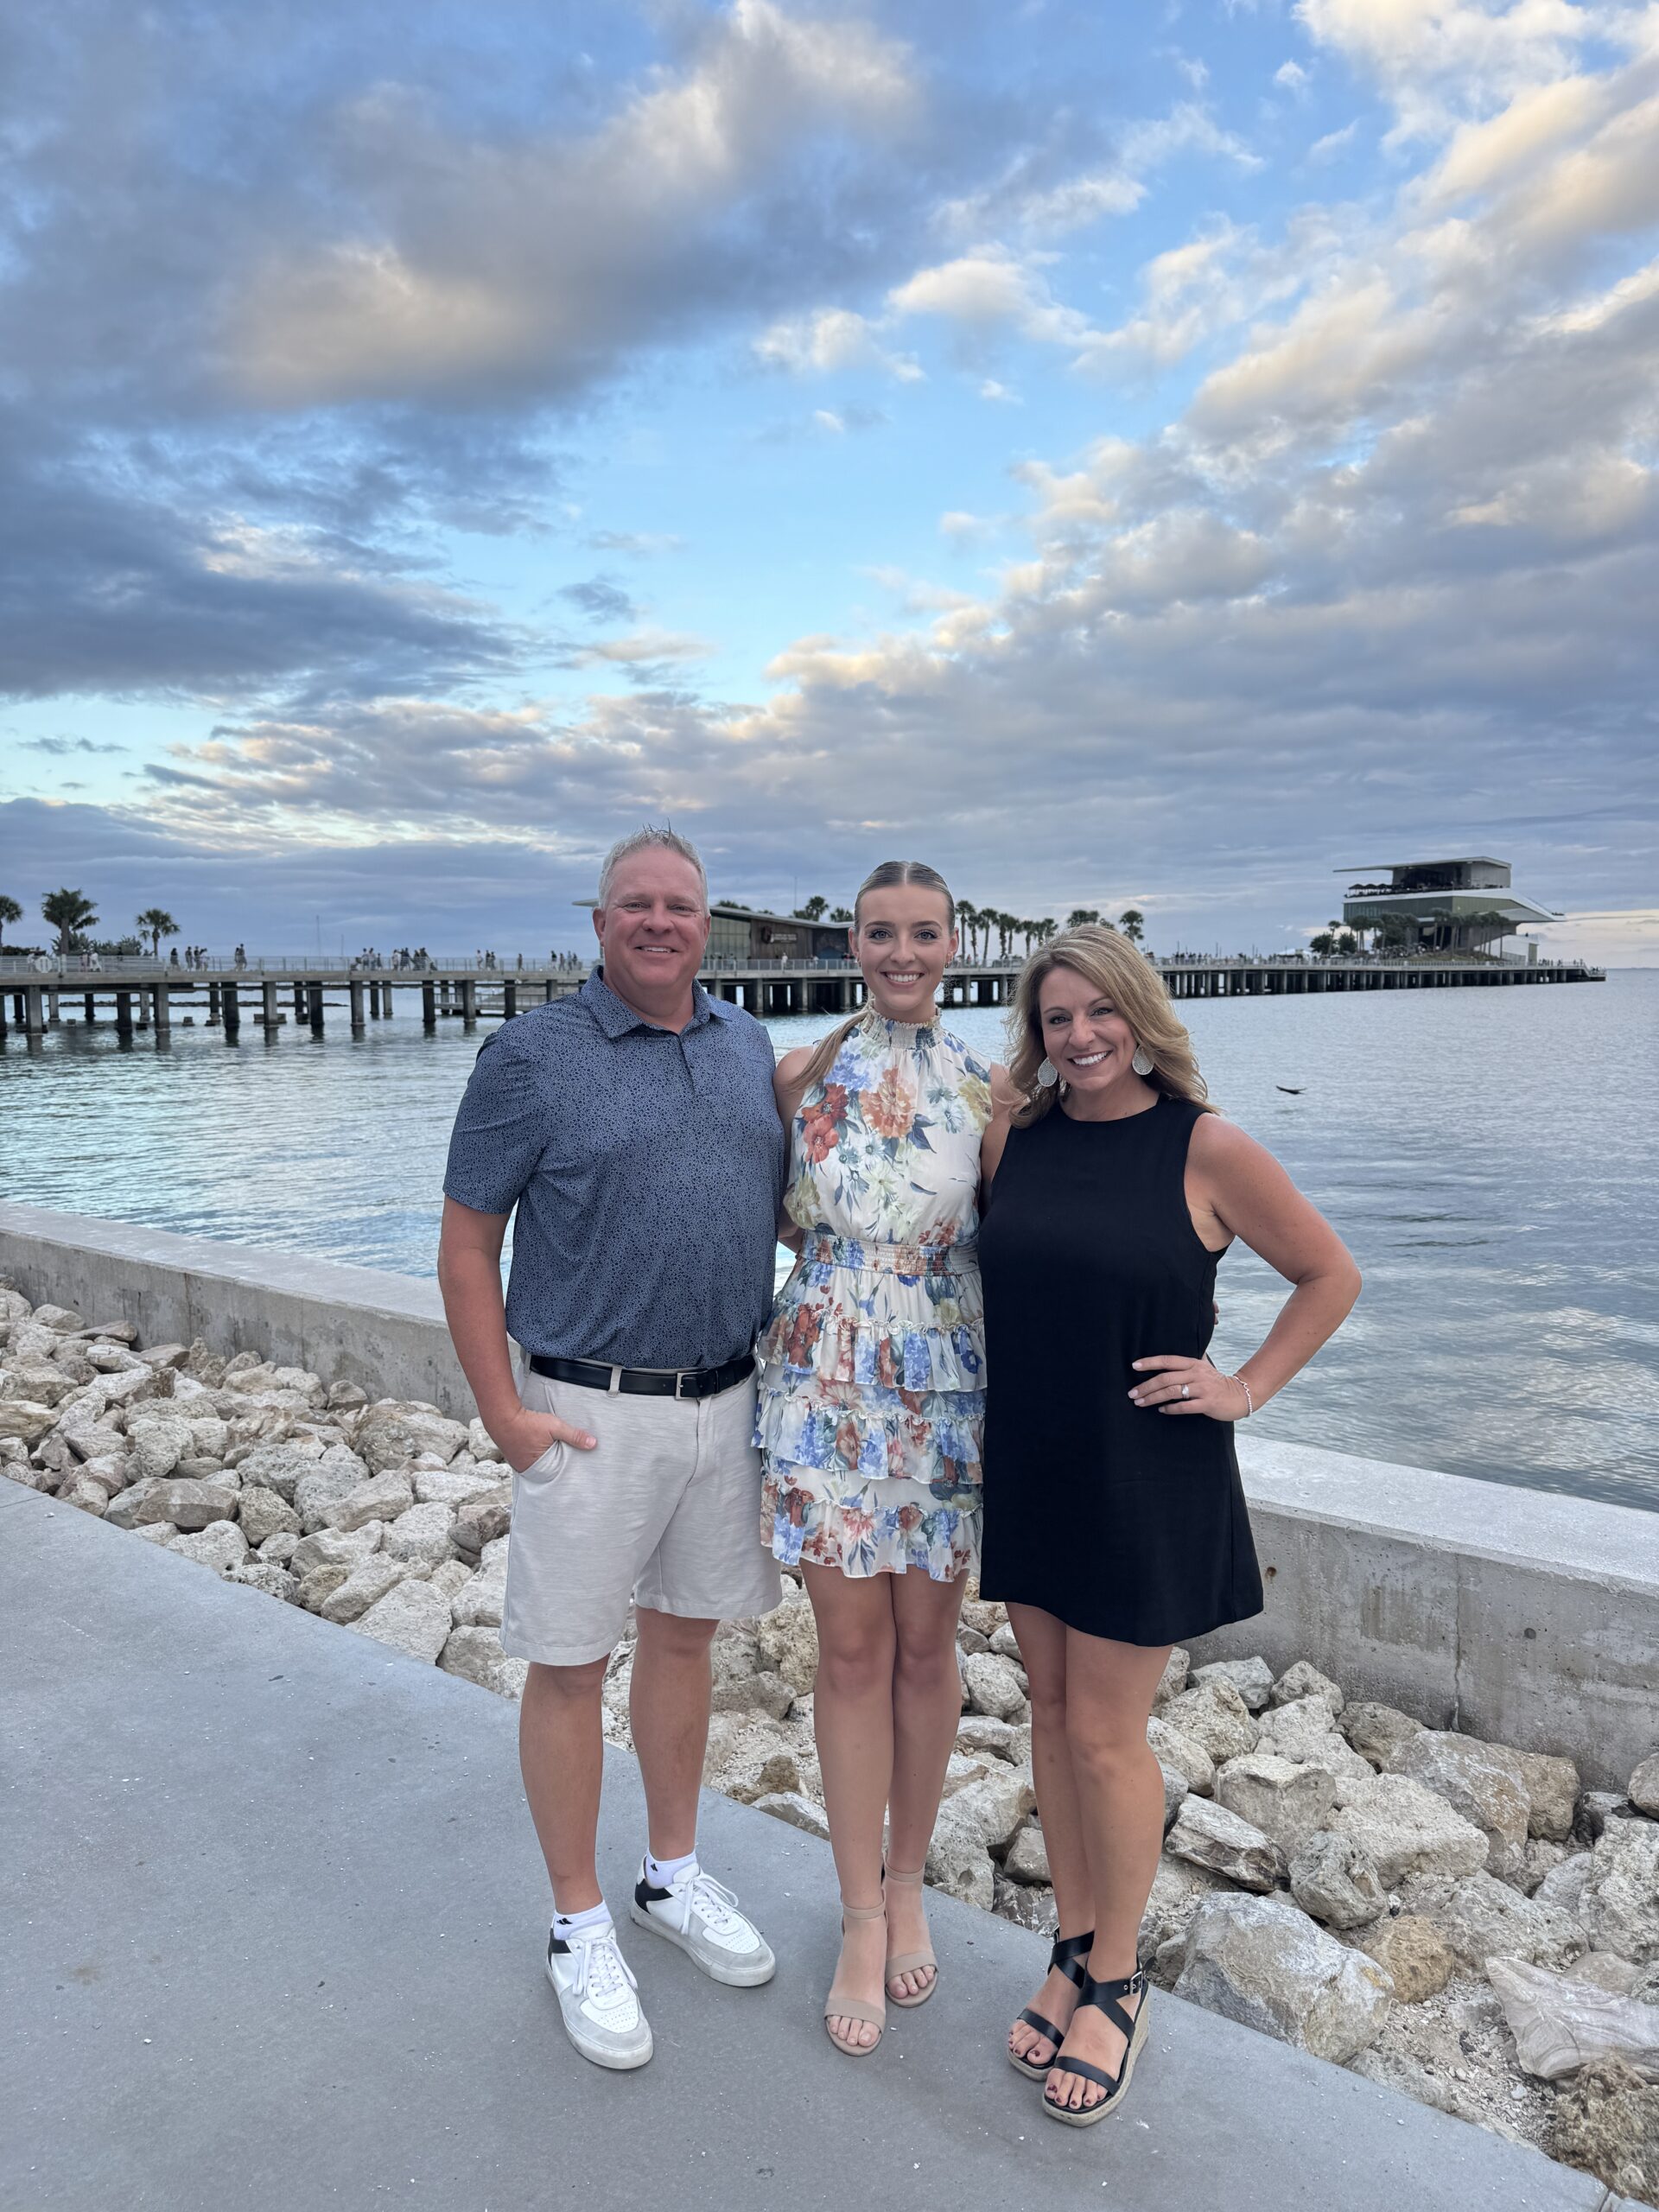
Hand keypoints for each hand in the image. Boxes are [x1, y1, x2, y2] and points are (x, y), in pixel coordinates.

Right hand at [492, 1404, 597, 1471]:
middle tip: (566, 1460)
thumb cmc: (527, 1423)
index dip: (566, 1469)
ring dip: (545, 1459)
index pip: (557, 1474)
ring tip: (553, 1453)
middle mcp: (527, 1469)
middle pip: (547, 1470)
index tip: (575, 1467)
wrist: (501, 1415)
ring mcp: (518, 1463)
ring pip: (537, 1464)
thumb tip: (593, 1444)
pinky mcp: (513, 1455)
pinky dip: (535, 1454)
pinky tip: (539, 1448)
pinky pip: (528, 1459)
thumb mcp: (554, 1427)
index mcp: (538, 1468)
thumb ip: (574, 1435)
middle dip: (556, 1465)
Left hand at [1128, 1357, 1248, 1420]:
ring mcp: (1202, 1389)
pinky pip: (1184, 1407)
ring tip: (1140, 1403)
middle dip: (1146, 1386)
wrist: (1241, 1395)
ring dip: (1153, 1398)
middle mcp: (1196, 1374)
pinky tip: (1161, 1410)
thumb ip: (1190, 1360)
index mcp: (1193, 1364)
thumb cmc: (1218, 1381)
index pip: (1168, 1360)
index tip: (1134, 1366)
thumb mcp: (1205, 1366)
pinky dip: (1170, 1409)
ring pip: (1172, 1392)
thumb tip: (1178, 1349)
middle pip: (1166, 1378)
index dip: (1150, 1362)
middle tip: (1132, 1394)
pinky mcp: (1207, 1404)